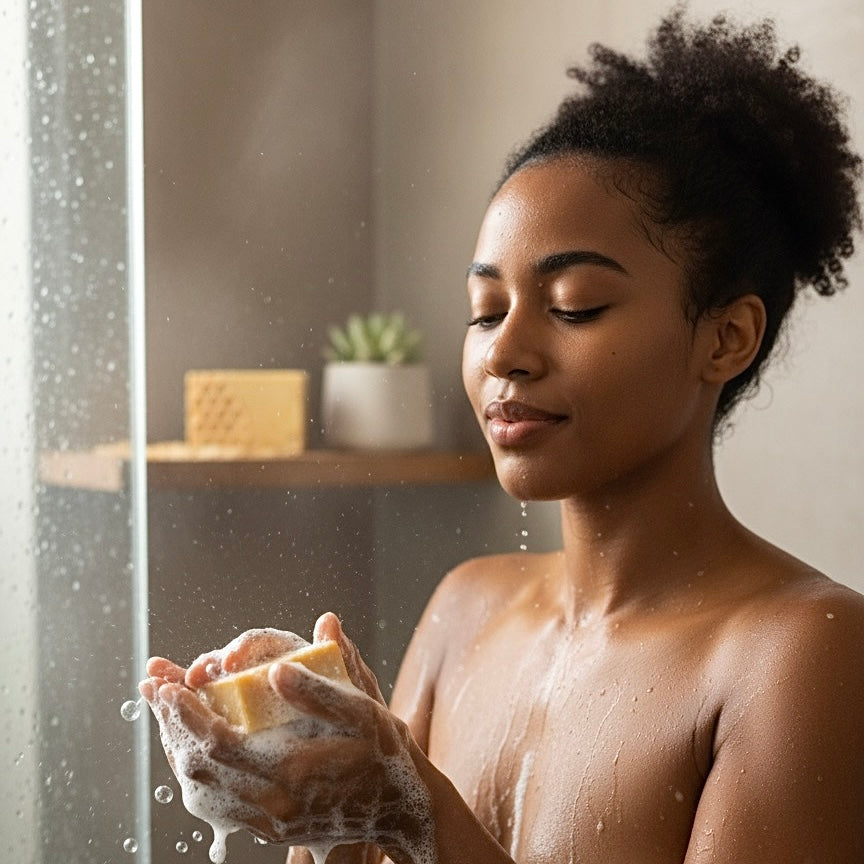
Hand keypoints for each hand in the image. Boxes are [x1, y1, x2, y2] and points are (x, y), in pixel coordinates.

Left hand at [139, 616, 431, 862]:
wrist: (402, 808)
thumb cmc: (384, 752)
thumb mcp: (361, 711)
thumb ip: (317, 692)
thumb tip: (275, 671)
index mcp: (291, 771)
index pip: (217, 743)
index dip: (186, 714)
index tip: (168, 685)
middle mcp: (274, 803)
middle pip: (199, 769)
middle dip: (172, 727)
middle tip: (157, 691)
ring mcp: (271, 821)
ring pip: (202, 792)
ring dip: (178, 751)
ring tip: (167, 716)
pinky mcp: (273, 828)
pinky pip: (218, 807)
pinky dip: (197, 776)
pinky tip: (195, 752)